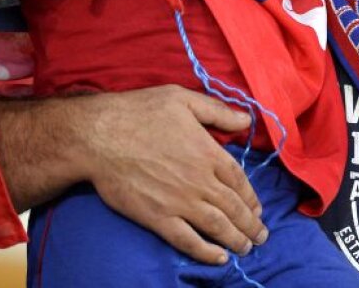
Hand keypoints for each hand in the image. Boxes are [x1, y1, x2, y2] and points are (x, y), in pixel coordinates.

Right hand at [68, 85, 268, 264]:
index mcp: (207, 152)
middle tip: (260, 236)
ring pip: (217, 226)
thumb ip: (216, 111)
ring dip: (236, 240)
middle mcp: (199, 180)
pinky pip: (187, 240)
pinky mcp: (157, 218)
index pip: (239, 180)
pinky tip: (219, 258)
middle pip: (233, 207)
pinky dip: (206, 252)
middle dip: (250, 224)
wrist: (99, 136)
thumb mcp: (182, 99)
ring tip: (246, 248)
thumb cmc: (138, 112)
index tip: (257, 208)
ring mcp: (179, 201)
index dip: (251, 197)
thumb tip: (246, 120)